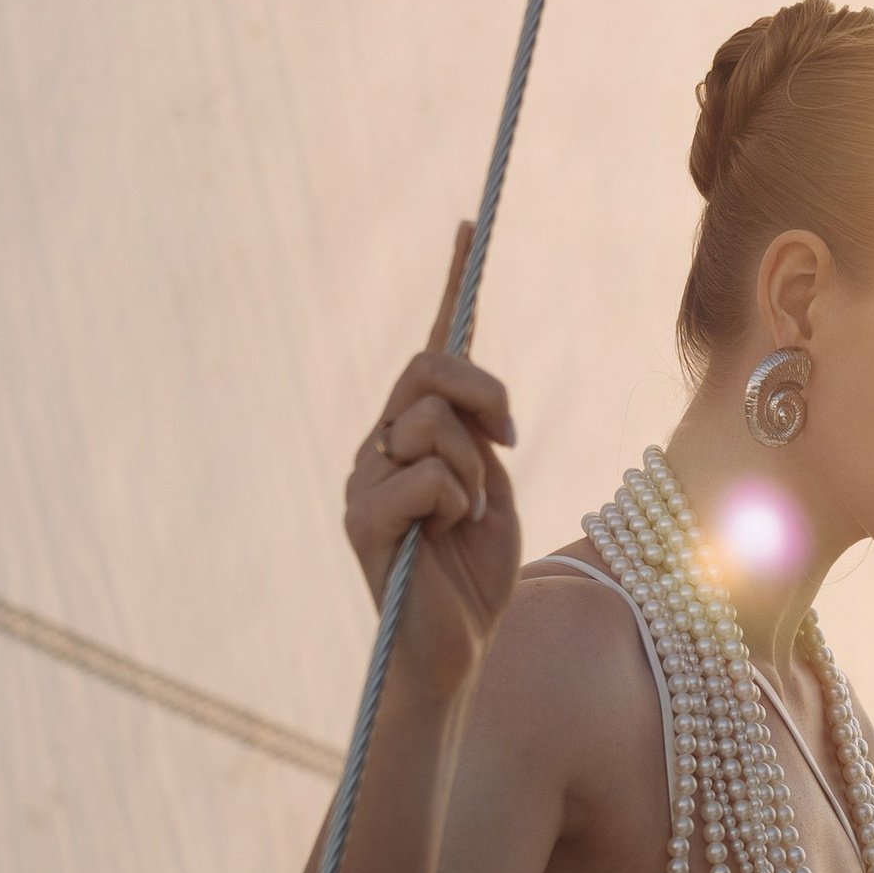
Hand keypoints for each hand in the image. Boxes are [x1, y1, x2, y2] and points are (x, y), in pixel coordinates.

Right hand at [343, 224, 521, 699]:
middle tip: (510, 437)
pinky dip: (456, 504)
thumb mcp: (493, 487)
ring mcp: (363, 479)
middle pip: (430, 368)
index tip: (469, 223)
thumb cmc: (477, 574)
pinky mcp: (363, 519)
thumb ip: (478, 437)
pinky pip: (424, 476)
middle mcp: (379, 444)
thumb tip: (477, 404)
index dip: (453, 282)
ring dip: (473, 472)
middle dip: (482, 392)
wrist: (458, 650)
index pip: (435, 345)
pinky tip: (443, 537)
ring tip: (465, 519)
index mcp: (415, 431)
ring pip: (430, 424)